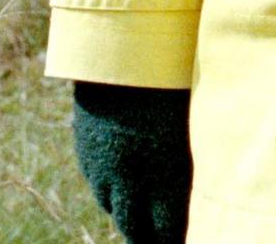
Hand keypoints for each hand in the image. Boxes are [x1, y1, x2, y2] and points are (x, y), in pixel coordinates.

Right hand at [70, 81, 191, 243]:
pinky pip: (98, 183)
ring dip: (126, 211)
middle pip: (134, 228)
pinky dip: (110, 187)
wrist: (122, 50)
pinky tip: (122, 181)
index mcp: (165, 176)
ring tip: (139, 212)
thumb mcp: (189, 128)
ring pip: (112, 206)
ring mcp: (103, 167)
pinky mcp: (85, 151)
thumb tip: (185, 197)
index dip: (171, 239)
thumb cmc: (171, 82)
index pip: (167, 231)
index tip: (176, 240)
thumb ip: (184, 165)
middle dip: (145, 236)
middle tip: (155, 238)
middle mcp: (131, 179)